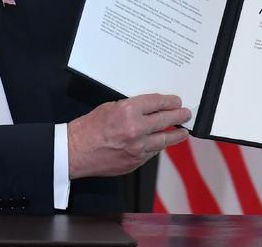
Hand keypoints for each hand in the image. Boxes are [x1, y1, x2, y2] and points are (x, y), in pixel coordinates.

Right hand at [67, 93, 191, 178]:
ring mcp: (137, 147)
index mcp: (128, 111)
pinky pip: (153, 152)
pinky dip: (158, 146)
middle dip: (178, 115)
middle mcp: (136, 129)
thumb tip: (147, 108)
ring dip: (176, 134)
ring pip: (164, 139)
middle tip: (185, 114)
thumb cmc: (88, 128)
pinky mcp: (136, 161)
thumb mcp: (109, 108)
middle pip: (165, 120)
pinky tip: (162, 142)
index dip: (169, 101)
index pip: (156, 103)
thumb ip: (130, 108)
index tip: (176, 101)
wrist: (76, 151)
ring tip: (183, 131)